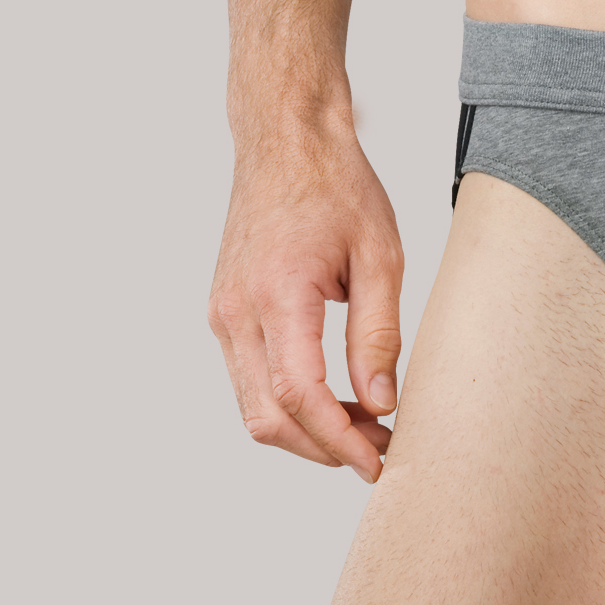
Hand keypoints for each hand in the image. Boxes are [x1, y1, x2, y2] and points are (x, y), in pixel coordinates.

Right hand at [207, 115, 402, 481]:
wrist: (285, 142)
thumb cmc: (336, 186)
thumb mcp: (381, 256)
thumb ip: (379, 334)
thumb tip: (381, 401)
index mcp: (278, 294)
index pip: (301, 395)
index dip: (340, 440)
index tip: (377, 462)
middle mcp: (237, 311)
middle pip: (269, 417)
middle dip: (324, 448)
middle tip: (380, 449)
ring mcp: (223, 314)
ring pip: (253, 406)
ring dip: (307, 429)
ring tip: (367, 425)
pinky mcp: (225, 312)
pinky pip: (250, 378)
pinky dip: (289, 402)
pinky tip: (338, 397)